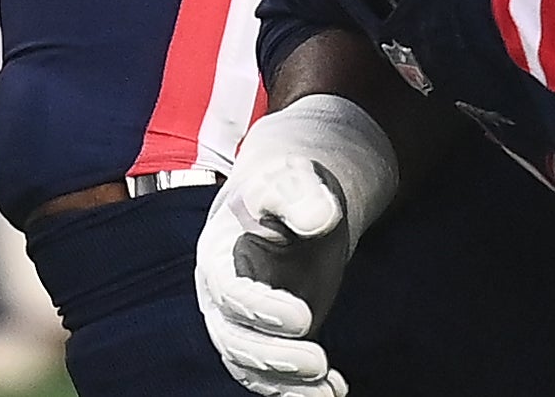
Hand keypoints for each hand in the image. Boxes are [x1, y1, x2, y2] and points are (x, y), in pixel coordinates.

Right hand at [196, 99, 398, 396]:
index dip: (260, 310)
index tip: (302, 318)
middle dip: (273, 358)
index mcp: (218, 252)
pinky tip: (335, 389)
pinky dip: (297, 390)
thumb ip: (301, 194)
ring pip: (249, 366)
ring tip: (328, 391)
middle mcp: (222, 293)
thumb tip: (317, 217)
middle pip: (233, 338)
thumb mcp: (295, 179)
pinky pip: (272, 376)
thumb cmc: (292, 188)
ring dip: (285, 385)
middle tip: (318, 362)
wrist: (297, 203)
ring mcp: (244, 320)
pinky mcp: (268, 338)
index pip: (229, 291)